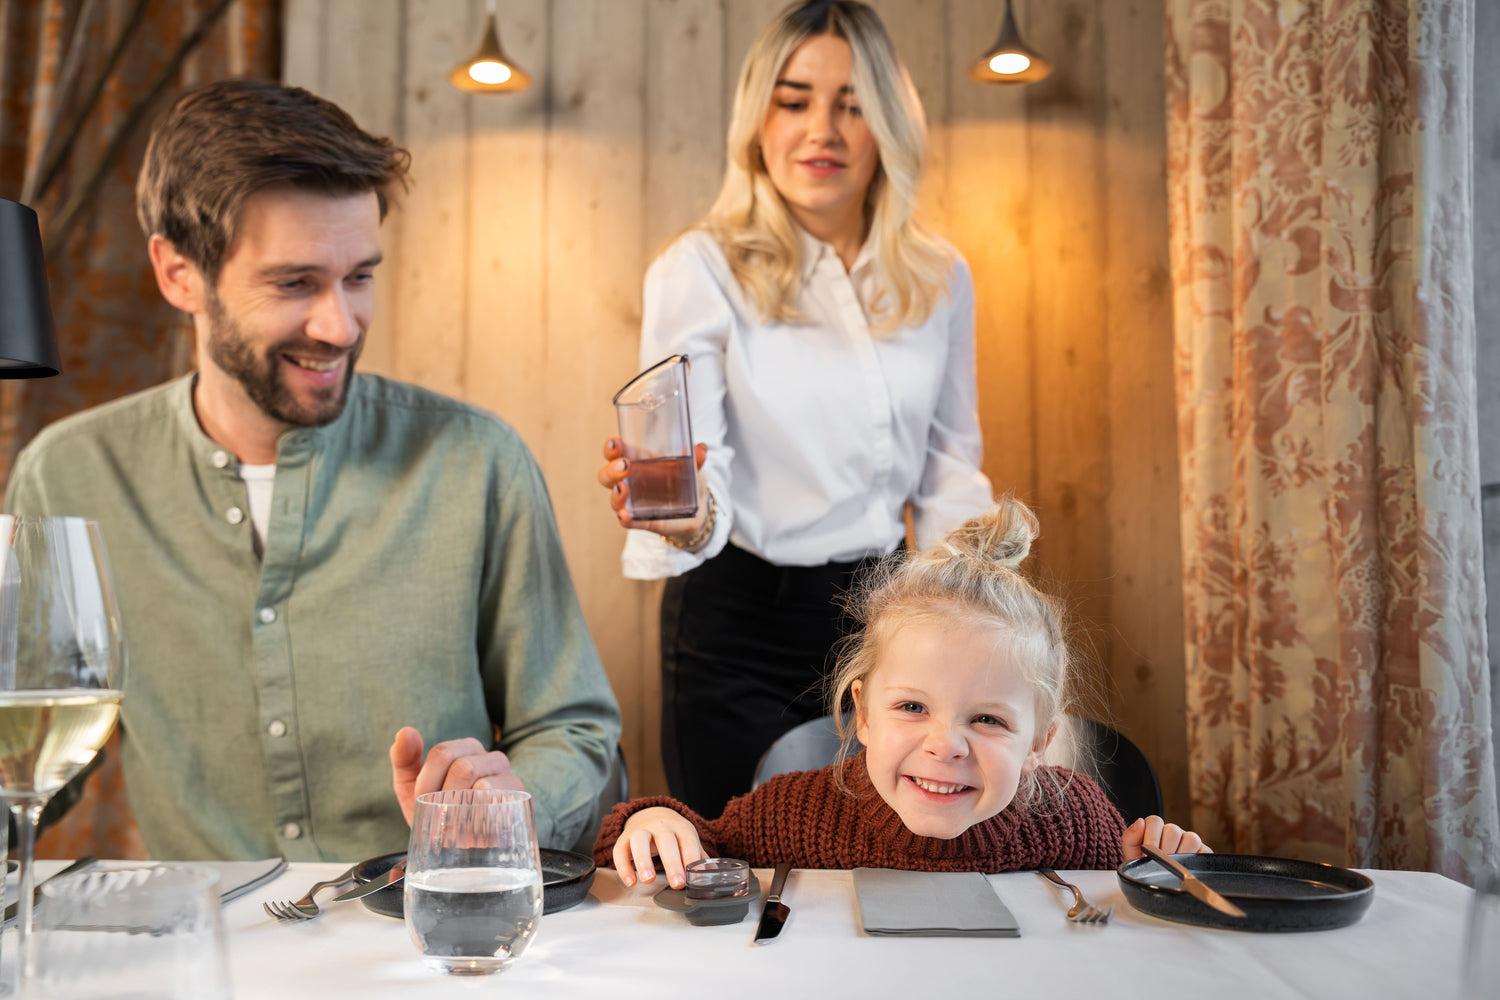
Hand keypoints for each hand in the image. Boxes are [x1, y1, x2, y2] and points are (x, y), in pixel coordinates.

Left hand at [389, 726, 525, 824]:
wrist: (461, 848)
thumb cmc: (436, 811)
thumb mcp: (411, 787)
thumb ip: (404, 759)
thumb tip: (405, 732)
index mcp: (467, 748)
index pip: (443, 753)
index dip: (426, 782)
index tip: (422, 802)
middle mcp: (493, 758)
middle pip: (463, 768)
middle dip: (443, 798)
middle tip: (439, 819)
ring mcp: (511, 780)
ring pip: (483, 788)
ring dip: (461, 814)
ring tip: (454, 827)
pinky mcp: (521, 805)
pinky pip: (500, 808)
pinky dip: (479, 823)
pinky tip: (472, 832)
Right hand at [597, 439, 708, 541]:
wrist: (699, 510)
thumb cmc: (688, 481)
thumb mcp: (693, 468)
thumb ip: (696, 459)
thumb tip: (702, 449)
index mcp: (640, 462)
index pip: (617, 452)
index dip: (612, 448)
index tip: (614, 443)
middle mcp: (631, 481)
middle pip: (608, 475)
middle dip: (611, 470)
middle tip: (624, 466)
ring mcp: (634, 502)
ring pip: (615, 498)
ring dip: (615, 493)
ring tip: (622, 487)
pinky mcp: (641, 520)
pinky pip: (628, 521)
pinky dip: (625, 518)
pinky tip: (624, 515)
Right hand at [612, 806, 705, 889]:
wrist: (650, 815)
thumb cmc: (673, 834)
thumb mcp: (687, 840)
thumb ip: (698, 856)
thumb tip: (710, 874)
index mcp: (680, 827)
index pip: (688, 841)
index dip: (692, 858)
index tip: (696, 876)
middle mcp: (660, 826)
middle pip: (666, 841)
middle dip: (672, 863)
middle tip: (678, 883)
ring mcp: (641, 830)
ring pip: (640, 841)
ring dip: (644, 861)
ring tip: (649, 879)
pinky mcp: (624, 838)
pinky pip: (620, 850)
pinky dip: (623, 866)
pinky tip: (630, 882)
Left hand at [1121, 815, 1211, 860]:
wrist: (1156, 885)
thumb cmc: (1144, 869)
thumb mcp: (1132, 856)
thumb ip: (1130, 838)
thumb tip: (1140, 822)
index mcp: (1155, 829)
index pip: (1155, 820)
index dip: (1151, 836)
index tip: (1148, 852)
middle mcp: (1173, 832)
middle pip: (1173, 830)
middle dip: (1165, 849)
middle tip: (1161, 863)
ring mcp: (1189, 841)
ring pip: (1191, 838)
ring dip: (1180, 855)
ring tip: (1173, 867)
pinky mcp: (1203, 852)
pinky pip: (1204, 851)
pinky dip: (1195, 860)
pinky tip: (1187, 868)